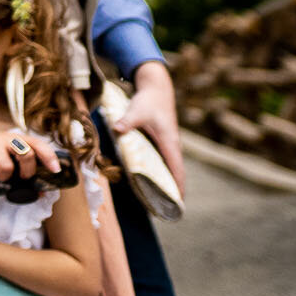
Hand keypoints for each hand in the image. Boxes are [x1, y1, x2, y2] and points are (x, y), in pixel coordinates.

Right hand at [0, 126, 57, 181]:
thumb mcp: (8, 154)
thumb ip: (23, 169)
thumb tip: (40, 193)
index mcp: (18, 139)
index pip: (38, 144)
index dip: (49, 157)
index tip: (56, 170)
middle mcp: (7, 138)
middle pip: (26, 154)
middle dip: (27, 172)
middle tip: (21, 177)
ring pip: (7, 166)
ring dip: (5, 177)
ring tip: (1, 176)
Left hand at [115, 61, 188, 193]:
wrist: (156, 87)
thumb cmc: (149, 101)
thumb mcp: (137, 111)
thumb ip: (127, 121)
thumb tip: (118, 129)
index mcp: (169, 143)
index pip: (176, 170)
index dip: (177, 187)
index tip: (178, 203)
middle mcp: (171, 146)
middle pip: (175, 172)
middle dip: (172, 189)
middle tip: (165, 208)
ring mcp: (168, 144)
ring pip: (169, 167)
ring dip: (166, 181)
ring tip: (159, 199)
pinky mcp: (162, 140)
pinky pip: (163, 160)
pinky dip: (160, 171)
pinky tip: (150, 178)